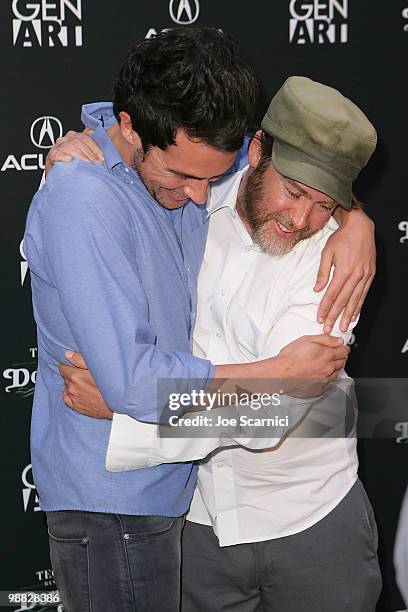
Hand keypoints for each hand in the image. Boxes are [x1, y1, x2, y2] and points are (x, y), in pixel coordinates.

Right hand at [45, 128, 103, 174]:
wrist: (62, 179)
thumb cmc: (74, 168)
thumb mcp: (86, 159)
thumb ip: (93, 152)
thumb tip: (105, 153)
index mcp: (75, 137)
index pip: (86, 136)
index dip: (95, 147)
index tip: (102, 158)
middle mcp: (66, 140)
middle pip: (78, 140)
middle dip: (89, 152)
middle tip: (96, 163)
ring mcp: (58, 147)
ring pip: (69, 145)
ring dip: (80, 155)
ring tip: (86, 163)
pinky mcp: (51, 156)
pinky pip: (57, 153)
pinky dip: (63, 155)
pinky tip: (69, 159)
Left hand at [59, 351, 112, 418]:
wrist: (117, 404)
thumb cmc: (111, 383)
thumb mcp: (98, 367)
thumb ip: (80, 359)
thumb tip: (67, 354)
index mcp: (75, 376)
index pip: (63, 367)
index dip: (70, 365)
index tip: (78, 366)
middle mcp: (72, 388)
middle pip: (65, 376)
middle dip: (72, 374)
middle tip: (85, 374)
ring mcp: (73, 398)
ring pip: (66, 386)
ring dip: (72, 384)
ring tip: (85, 383)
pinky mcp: (76, 406)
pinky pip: (66, 397)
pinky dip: (70, 394)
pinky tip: (81, 392)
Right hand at [277, 334, 349, 379]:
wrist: (281, 374)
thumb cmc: (290, 358)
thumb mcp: (307, 340)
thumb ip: (325, 339)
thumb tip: (338, 340)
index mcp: (327, 355)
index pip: (344, 351)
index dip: (343, 348)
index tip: (340, 347)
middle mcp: (328, 368)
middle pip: (342, 362)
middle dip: (339, 357)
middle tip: (330, 355)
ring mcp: (325, 380)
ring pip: (336, 373)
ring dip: (333, 368)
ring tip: (323, 364)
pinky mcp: (320, 389)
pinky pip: (329, 383)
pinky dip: (326, 378)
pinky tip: (318, 374)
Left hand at [315, 208, 375, 332]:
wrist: (360, 227)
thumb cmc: (342, 238)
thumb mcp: (327, 253)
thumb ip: (322, 273)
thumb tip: (317, 289)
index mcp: (343, 270)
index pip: (331, 295)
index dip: (325, 308)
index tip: (320, 318)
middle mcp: (356, 275)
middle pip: (343, 301)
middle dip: (335, 316)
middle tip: (329, 329)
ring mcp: (365, 275)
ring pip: (355, 300)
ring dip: (348, 315)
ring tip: (343, 327)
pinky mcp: (370, 274)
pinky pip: (364, 293)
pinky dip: (359, 305)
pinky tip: (355, 314)